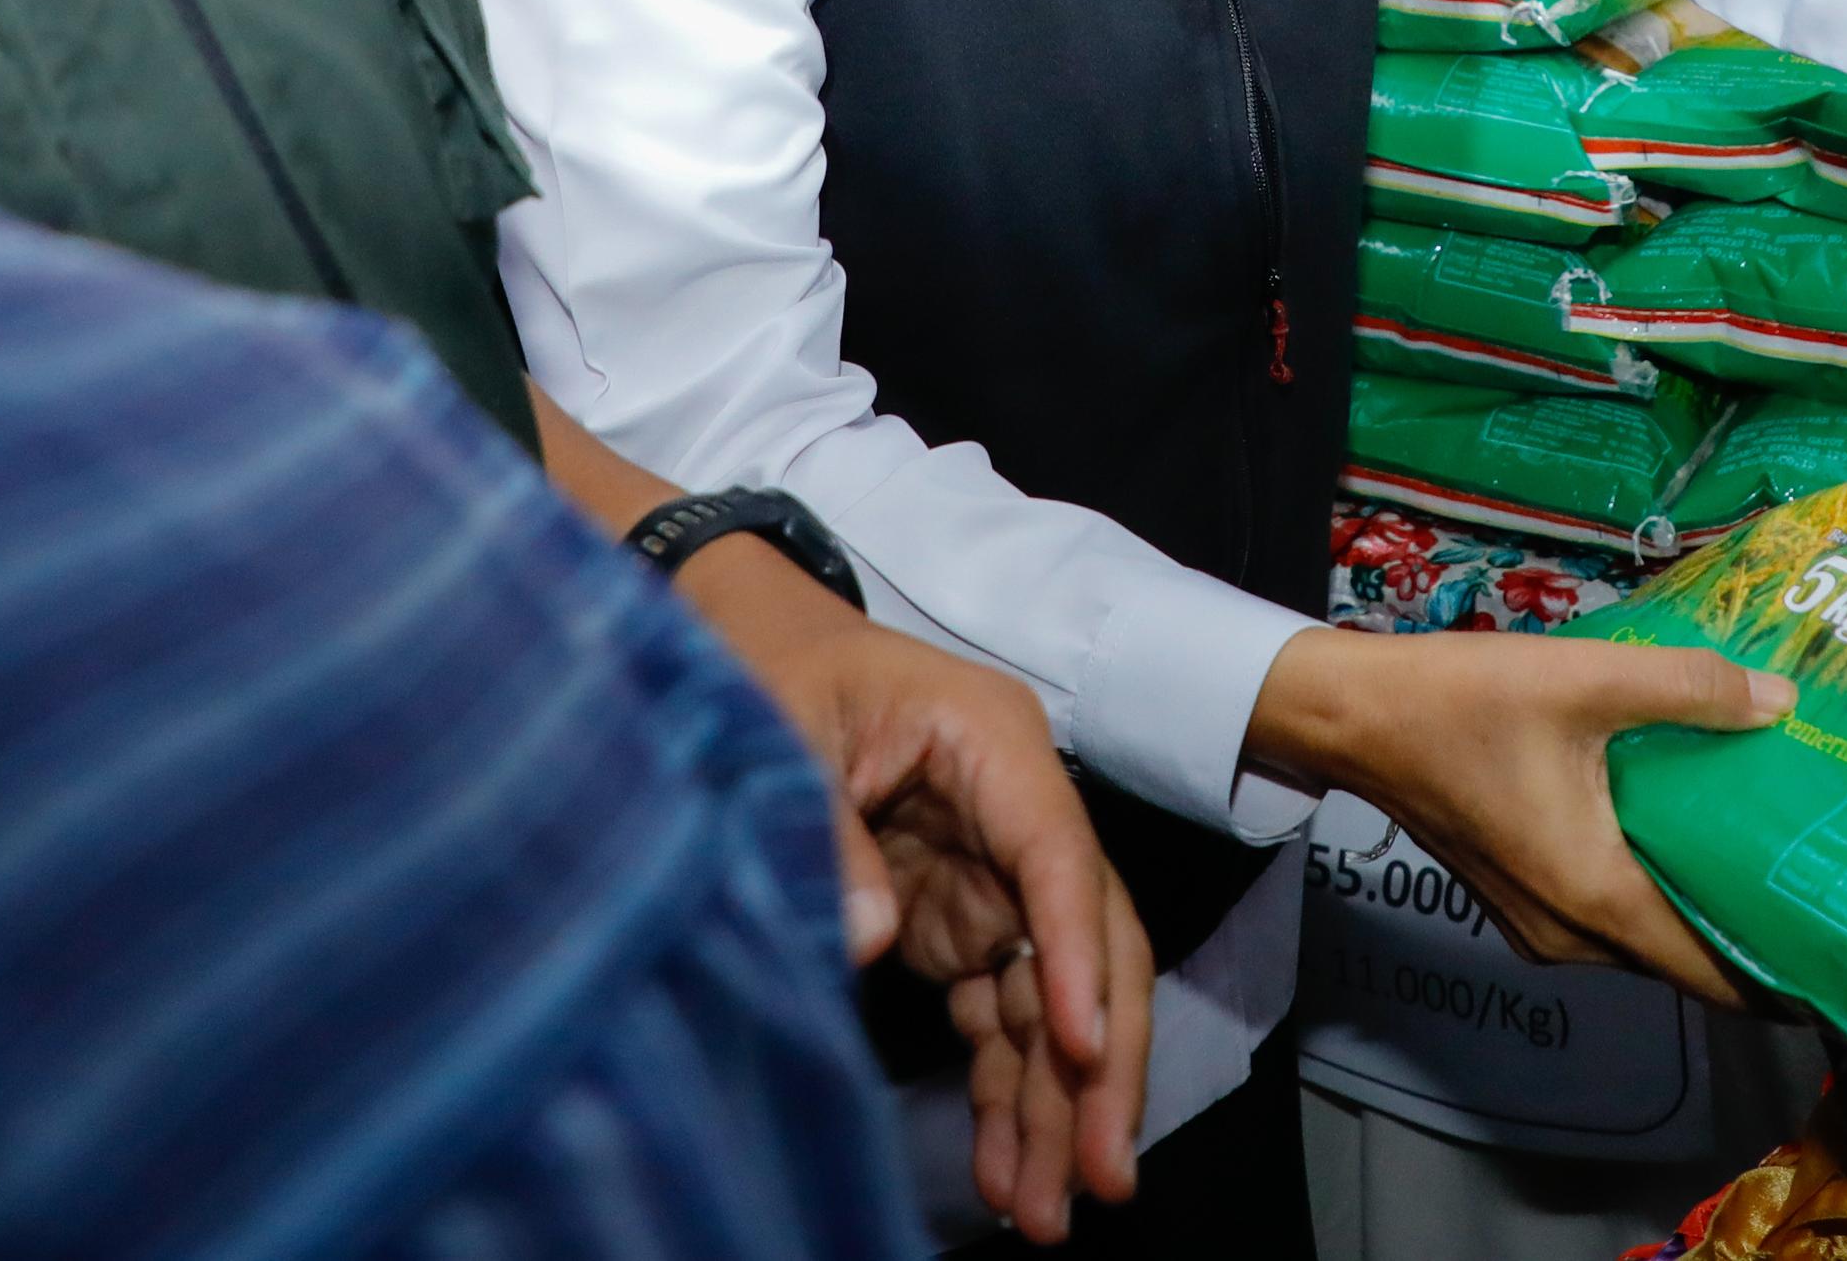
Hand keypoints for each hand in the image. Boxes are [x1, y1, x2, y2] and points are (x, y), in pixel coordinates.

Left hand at [676, 540, 1151, 1237]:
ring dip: (1058, 1105)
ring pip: (1054, 1000)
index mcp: (994, 744)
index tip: (1079, 1050)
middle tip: (1101, 1174)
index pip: (1060, 858)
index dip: (1074, 958)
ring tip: (1053, 1211)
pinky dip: (1006, 1094)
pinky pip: (1001, 1018)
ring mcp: (994, 875)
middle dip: (1101, 1064)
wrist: (745, 643)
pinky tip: (1008, 1172)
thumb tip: (867, 938)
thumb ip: (826, 833)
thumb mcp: (783, 726)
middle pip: (1092, 943)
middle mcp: (1018, 815)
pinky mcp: (959, 922)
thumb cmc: (772, 663)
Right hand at [1244, 628, 1791, 1003]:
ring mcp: (1542, 925)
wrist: (1355, 716)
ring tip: (1773, 849)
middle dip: (1754, 931)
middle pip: (1686, 959)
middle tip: (1826, 879)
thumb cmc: (1466, 703)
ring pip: (1647, 935)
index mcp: (1597, 898)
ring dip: (1703, 905)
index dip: (1781, 971)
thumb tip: (1779, 702)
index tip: (1843, 945)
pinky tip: (1692, 829)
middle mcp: (1573, 935)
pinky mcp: (1525, 899)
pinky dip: (1658, 888)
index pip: (1712, 973)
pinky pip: (1612, 912)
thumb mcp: (1587, 679)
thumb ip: (1689, 690)